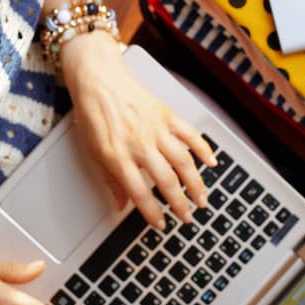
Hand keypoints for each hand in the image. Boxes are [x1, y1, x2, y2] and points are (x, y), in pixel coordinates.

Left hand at [59, 31, 216, 227]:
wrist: (98, 79)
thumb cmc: (93, 114)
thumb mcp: (93, 151)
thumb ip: (111, 180)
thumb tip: (121, 205)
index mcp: (118, 156)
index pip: (140, 193)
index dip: (153, 213)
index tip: (162, 225)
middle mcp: (140, 144)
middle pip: (166, 181)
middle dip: (180, 204)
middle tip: (188, 217)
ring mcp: (156, 129)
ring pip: (183, 161)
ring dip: (195, 183)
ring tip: (202, 199)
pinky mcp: (166, 115)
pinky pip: (190, 134)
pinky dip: (203, 149)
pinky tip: (211, 162)